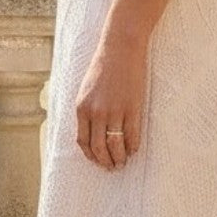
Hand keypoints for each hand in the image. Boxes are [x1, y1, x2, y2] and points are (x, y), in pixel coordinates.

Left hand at [75, 30, 147, 170]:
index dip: (90, 155)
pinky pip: (132, 136)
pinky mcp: (132, 108)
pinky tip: (134, 150)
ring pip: (115, 146)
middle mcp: (96, 113)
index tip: (97, 160)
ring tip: (123, 162)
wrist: (120, 48)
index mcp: (81, 108)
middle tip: (112, 167)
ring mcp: (115, 111)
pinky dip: (133, 147)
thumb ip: (86, 110)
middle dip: (105, 162)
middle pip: (98, 148)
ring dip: (119, 158)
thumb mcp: (86, 89)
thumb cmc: (103, 66)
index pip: (83, 141)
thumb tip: (91, 132)